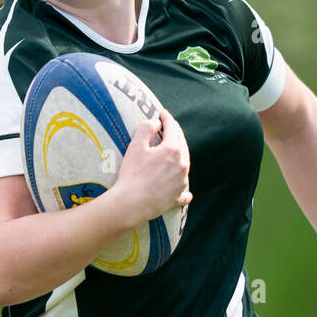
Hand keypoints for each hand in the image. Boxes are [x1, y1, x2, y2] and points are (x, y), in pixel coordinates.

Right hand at [113, 107, 191, 229]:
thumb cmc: (132, 174)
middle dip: (175, 134)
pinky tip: (184, 189)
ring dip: (180, 156)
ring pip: (184, 165)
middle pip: (182, 145)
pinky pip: (184, 191)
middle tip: (169, 128)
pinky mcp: (178, 197)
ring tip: (174, 152)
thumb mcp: (136, 145)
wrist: (132, 204)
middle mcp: (182, 165)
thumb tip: (156, 122)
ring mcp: (182, 182)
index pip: (173, 129)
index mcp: (173, 150)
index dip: (167, 118)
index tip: (162, 113)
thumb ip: (147, 128)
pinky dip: (183, 187)